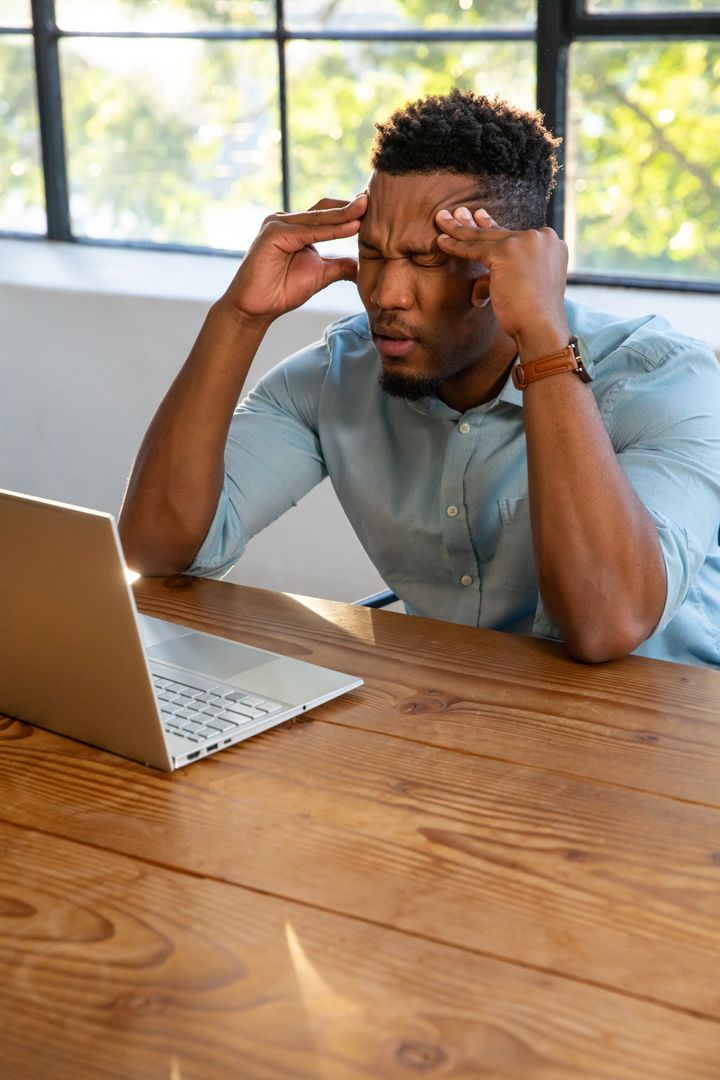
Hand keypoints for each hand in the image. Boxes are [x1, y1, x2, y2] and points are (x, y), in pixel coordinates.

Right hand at [220, 194, 366, 323]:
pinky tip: (351, 226)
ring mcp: (278, 224)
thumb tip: (361, 266)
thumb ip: (339, 266)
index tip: (374, 210)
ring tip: (366, 210)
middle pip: (324, 210)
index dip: (349, 211)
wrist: (257, 308)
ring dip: (344, 215)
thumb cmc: (282, 291)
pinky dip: (331, 230)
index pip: (327, 213)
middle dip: (350, 207)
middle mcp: (286, 220)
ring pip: (318, 218)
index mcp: (296, 227)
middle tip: (374, 201)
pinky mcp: (273, 233)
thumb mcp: (320, 275)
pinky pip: (308, 231)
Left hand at [436, 207, 569, 359]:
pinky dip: (456, 246)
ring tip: (442, 220)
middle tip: (456, 212)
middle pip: (500, 231)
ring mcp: (526, 241)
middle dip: (474, 224)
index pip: (515, 235)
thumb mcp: (525, 285)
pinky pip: (474, 248)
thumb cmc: (533, 315)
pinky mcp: (507, 251)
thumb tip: (482, 281)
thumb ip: (509, 273)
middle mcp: (542, 237)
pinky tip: (442, 241)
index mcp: (551, 243)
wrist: (541, 327)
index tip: (480, 217)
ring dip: (460, 230)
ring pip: (485, 237)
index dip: (494, 227)